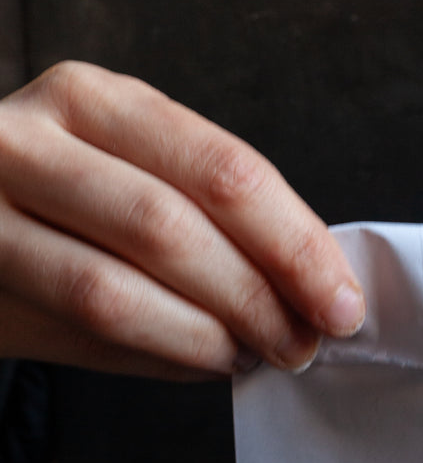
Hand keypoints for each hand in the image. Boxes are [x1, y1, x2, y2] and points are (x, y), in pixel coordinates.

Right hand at [0, 62, 364, 378]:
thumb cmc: (67, 215)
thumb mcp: (141, 187)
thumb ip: (220, 231)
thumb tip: (314, 296)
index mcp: (103, 104)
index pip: (225, 170)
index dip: (297, 245)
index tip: (342, 301)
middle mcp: (39, 137)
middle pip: (178, 222)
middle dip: (262, 297)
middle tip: (306, 342)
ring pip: (123, 284)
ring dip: (212, 334)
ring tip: (259, 354)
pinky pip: (86, 321)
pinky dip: (166, 349)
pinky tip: (207, 358)